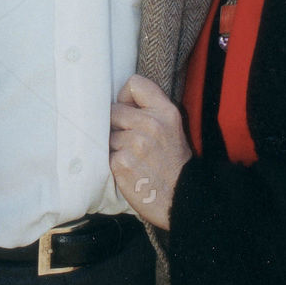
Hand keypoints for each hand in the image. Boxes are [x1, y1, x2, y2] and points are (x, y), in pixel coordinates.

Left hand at [109, 74, 191, 229]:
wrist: (181, 200)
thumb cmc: (173, 163)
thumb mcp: (172, 127)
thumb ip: (150, 109)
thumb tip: (115, 101)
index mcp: (166, 112)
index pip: (134, 84)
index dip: (126, 98)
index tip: (130, 111)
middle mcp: (151, 124)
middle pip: (113, 110)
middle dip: (116, 125)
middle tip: (129, 141)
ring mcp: (135, 144)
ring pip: (106, 134)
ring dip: (113, 146)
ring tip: (130, 158)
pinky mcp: (122, 163)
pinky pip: (104, 153)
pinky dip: (111, 162)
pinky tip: (126, 170)